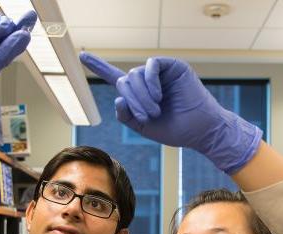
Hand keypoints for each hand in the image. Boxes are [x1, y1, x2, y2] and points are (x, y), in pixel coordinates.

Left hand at [79, 52, 261, 174]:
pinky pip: (151, 65)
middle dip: (132, 100)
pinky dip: (150, 81)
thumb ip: (126, 114)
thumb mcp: (144, 127)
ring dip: (141, 96)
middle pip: (124, 81)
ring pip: (136, 75)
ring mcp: (160, 73)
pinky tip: (159, 96)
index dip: (99, 66)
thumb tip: (118, 98)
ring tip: (156, 110)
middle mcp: (148, 81)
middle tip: (147, 116)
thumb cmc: (175, 129)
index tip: (82, 55)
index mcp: (139, 95)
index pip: (116, 77)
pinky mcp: (172, 66)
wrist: (200, 130)